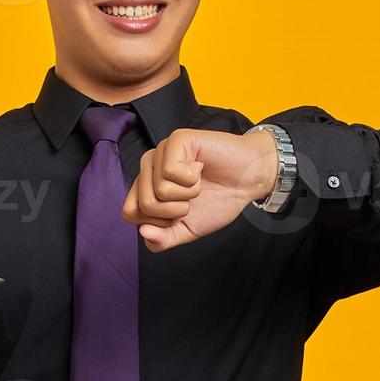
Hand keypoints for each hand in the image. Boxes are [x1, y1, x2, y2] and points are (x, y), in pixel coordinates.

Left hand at [122, 128, 278, 251]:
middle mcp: (149, 166)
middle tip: (192, 199)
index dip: (158, 223)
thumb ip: (163, 240)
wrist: (249, 181)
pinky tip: (200, 169)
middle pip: (144, 204)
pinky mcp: (176, 140)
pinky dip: (192, 180)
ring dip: (188, 195)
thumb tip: (143, 232)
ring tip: (198, 183)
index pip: (130, 213)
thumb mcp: (187, 230)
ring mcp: (161, 151)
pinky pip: (171, 172)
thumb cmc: (219, 200)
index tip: (180, 214)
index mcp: (146, 186)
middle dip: (175, 212)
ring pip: (158, 190)